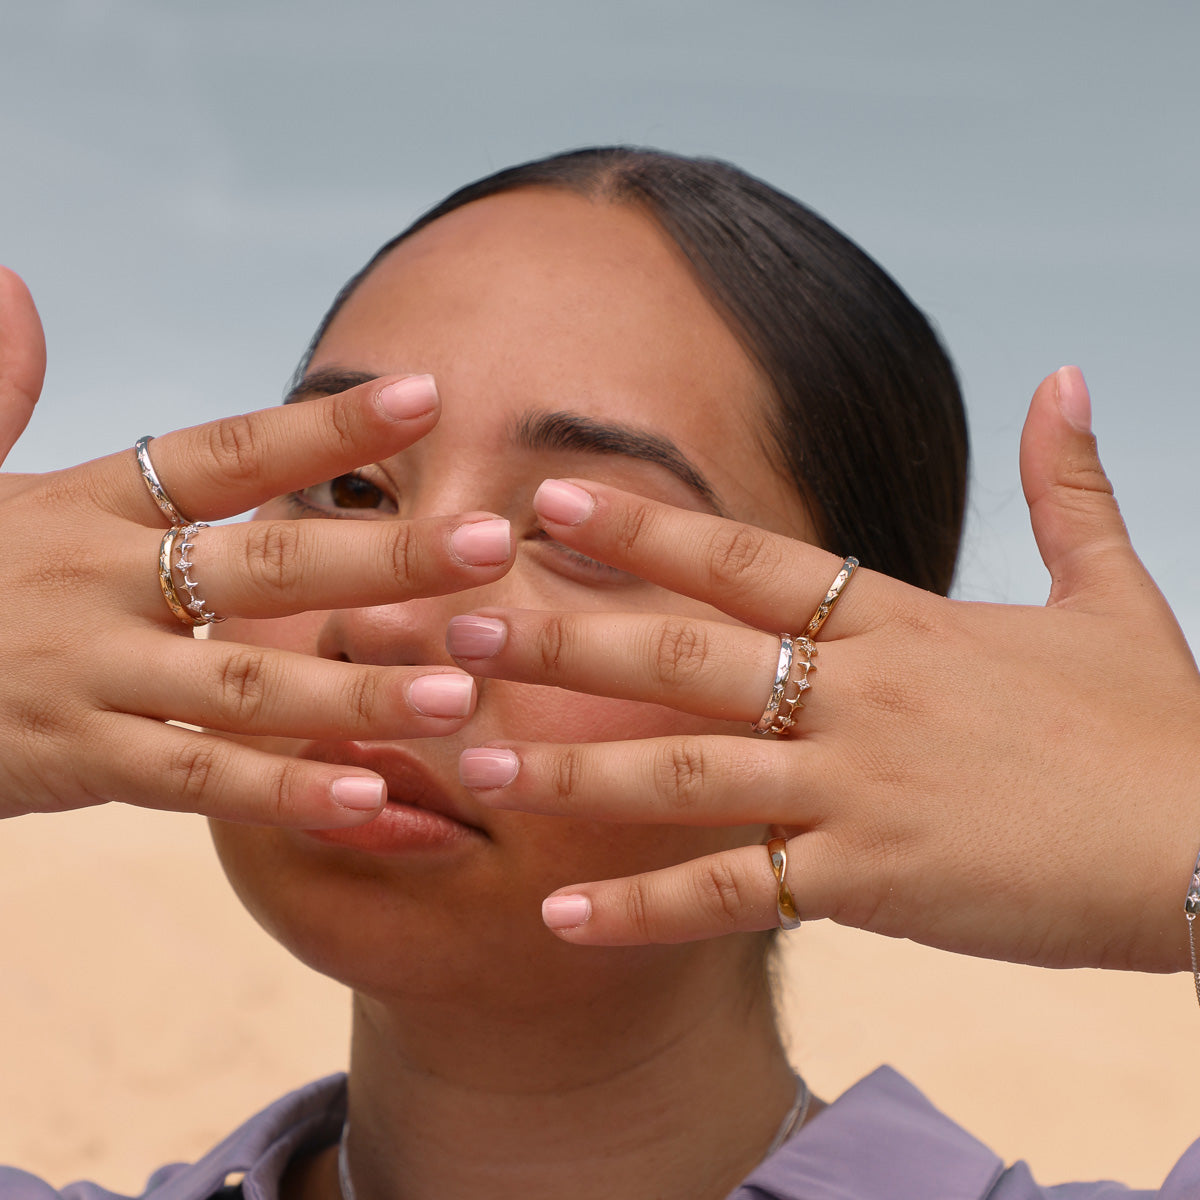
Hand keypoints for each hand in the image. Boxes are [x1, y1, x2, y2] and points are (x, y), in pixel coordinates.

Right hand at [0, 268, 513, 825]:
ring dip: (357, 690)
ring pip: (245, 685)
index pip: (224, 453)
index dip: (326, 426)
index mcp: (87, 505)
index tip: (428, 397)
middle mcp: (96, 582)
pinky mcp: (73, 761)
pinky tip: (374, 797)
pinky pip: (196, 781)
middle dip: (381, 557)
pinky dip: (285, 792)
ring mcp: (86, 675)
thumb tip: (14, 288)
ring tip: (462, 691)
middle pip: (263, 565)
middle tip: (488, 545)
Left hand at [449, 367, 1199, 973]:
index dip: (643, 527)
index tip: (548, 500)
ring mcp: (861, 787)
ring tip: (476, 763)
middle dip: (564, 635)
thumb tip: (1066, 377)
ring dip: (573, 766)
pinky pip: (734, 895)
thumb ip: (1071, 486)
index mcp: (904, 621)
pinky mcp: (874, 881)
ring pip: (684, 772)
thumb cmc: (1159, 726)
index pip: (747, 558)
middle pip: (684, 653)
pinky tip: (558, 919)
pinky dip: (643, 909)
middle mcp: (863, 693)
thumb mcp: (1115, 592)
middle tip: (456, 622)